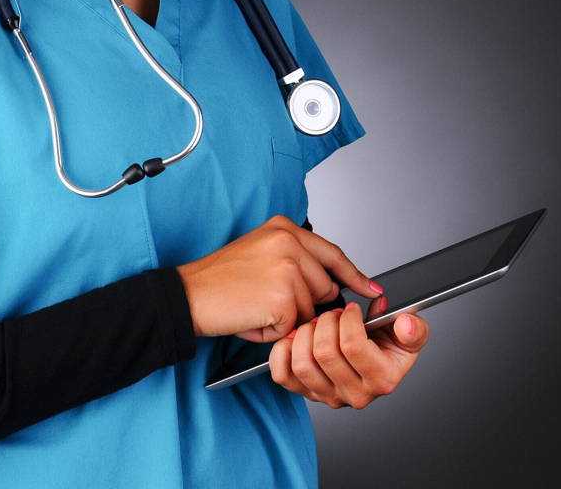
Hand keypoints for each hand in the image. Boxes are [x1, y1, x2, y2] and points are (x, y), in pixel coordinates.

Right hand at [177, 215, 382, 341]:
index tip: (371, 289)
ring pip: (310, 309)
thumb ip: (296, 260)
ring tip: (255, 306)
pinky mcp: (283, 298)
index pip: (333, 254)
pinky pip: (293, 326)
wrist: (188, 295)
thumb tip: (330, 284)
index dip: (355, 276)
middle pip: (325, 287)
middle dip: (303, 303)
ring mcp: (288, 270)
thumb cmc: (220, 279)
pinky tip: (252, 317)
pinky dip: (274, 332)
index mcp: (284, 229)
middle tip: (265, 299)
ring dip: (286, 319)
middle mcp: (289, 243)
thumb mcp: (261, 252)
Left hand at [268, 301, 428, 408]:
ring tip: (317, 324)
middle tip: (333, 313)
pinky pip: (282, 374)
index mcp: (382, 380)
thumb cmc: (388, 349)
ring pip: (302, 364)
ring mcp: (327, 396)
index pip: (352, 346)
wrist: (374, 365)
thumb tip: (406, 324)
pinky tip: (298, 339)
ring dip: (305, 334)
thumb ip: (414, 330)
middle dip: (326, 322)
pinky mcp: (305, 393)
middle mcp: (354, 394)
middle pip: (325, 353)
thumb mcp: (410, 336)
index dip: (348, 320)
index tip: (351, 310)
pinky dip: (284, 351)